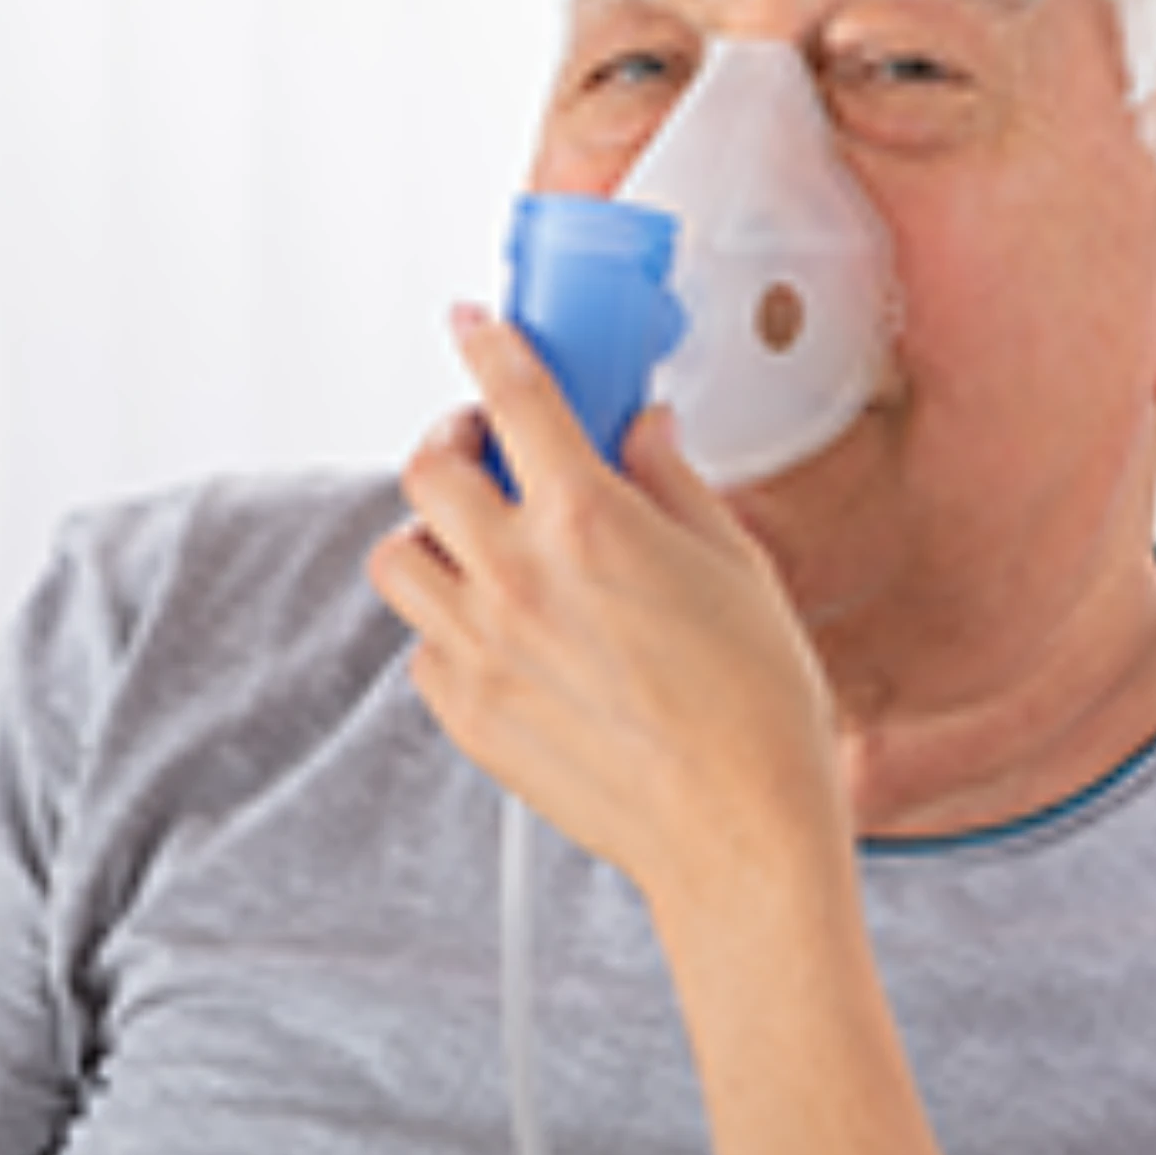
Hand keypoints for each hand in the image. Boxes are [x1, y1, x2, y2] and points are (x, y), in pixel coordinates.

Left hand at [368, 305, 841, 898]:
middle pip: (428, 471)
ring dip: (433, 535)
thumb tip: (642, 434)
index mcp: (589, 521)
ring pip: (400, 558)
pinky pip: (424, 646)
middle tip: (484, 448)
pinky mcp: (468, 715)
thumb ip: (675, 484)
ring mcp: (480, 650)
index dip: (489, 344)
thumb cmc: (756, 706)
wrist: (736, 830)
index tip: (477, 324)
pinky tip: (506, 634)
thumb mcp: (737, 565)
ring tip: (480, 544)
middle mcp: (516, 577)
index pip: (514, 396)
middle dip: (452, 442)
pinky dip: (451, 625)